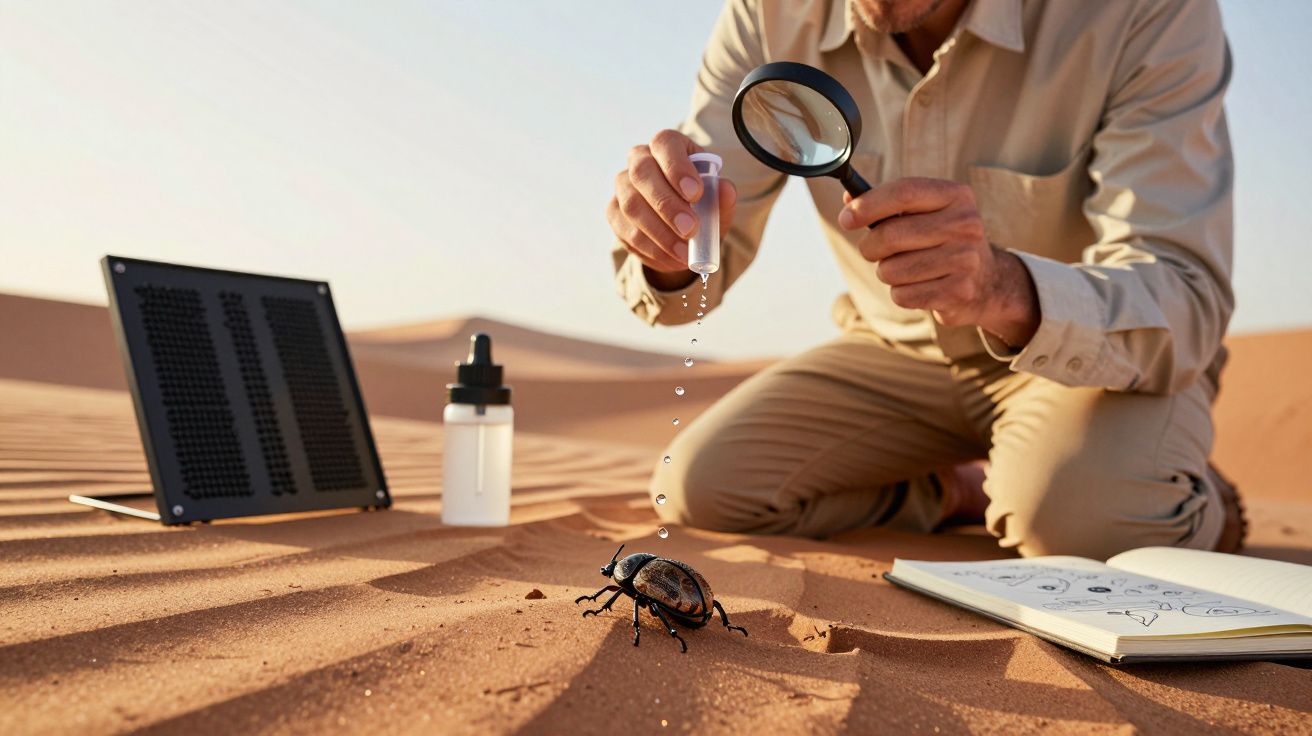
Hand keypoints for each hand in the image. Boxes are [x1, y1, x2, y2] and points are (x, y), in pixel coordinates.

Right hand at [607, 129, 736, 289]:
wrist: (682, 229)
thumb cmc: (701, 206)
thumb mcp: (717, 203)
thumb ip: (722, 197)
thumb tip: (726, 189)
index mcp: (668, 146)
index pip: (665, 144)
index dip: (677, 167)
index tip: (696, 194)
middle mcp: (640, 159)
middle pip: (642, 173)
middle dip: (667, 205)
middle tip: (691, 229)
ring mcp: (623, 186)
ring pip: (631, 205)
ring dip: (659, 233)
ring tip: (684, 253)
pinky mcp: (613, 213)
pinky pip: (625, 231)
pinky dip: (651, 249)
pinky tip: (671, 259)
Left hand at [838, 178, 1039, 346]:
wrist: (987, 282)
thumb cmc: (943, 241)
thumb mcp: (925, 214)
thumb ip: (888, 205)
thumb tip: (848, 201)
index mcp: (957, 196)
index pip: (904, 192)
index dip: (868, 204)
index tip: (846, 218)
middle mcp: (966, 224)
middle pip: (890, 234)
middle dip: (870, 247)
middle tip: (872, 251)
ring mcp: (966, 260)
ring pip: (891, 269)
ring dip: (887, 272)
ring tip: (904, 269)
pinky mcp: (959, 292)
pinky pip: (902, 295)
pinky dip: (900, 293)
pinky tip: (919, 287)